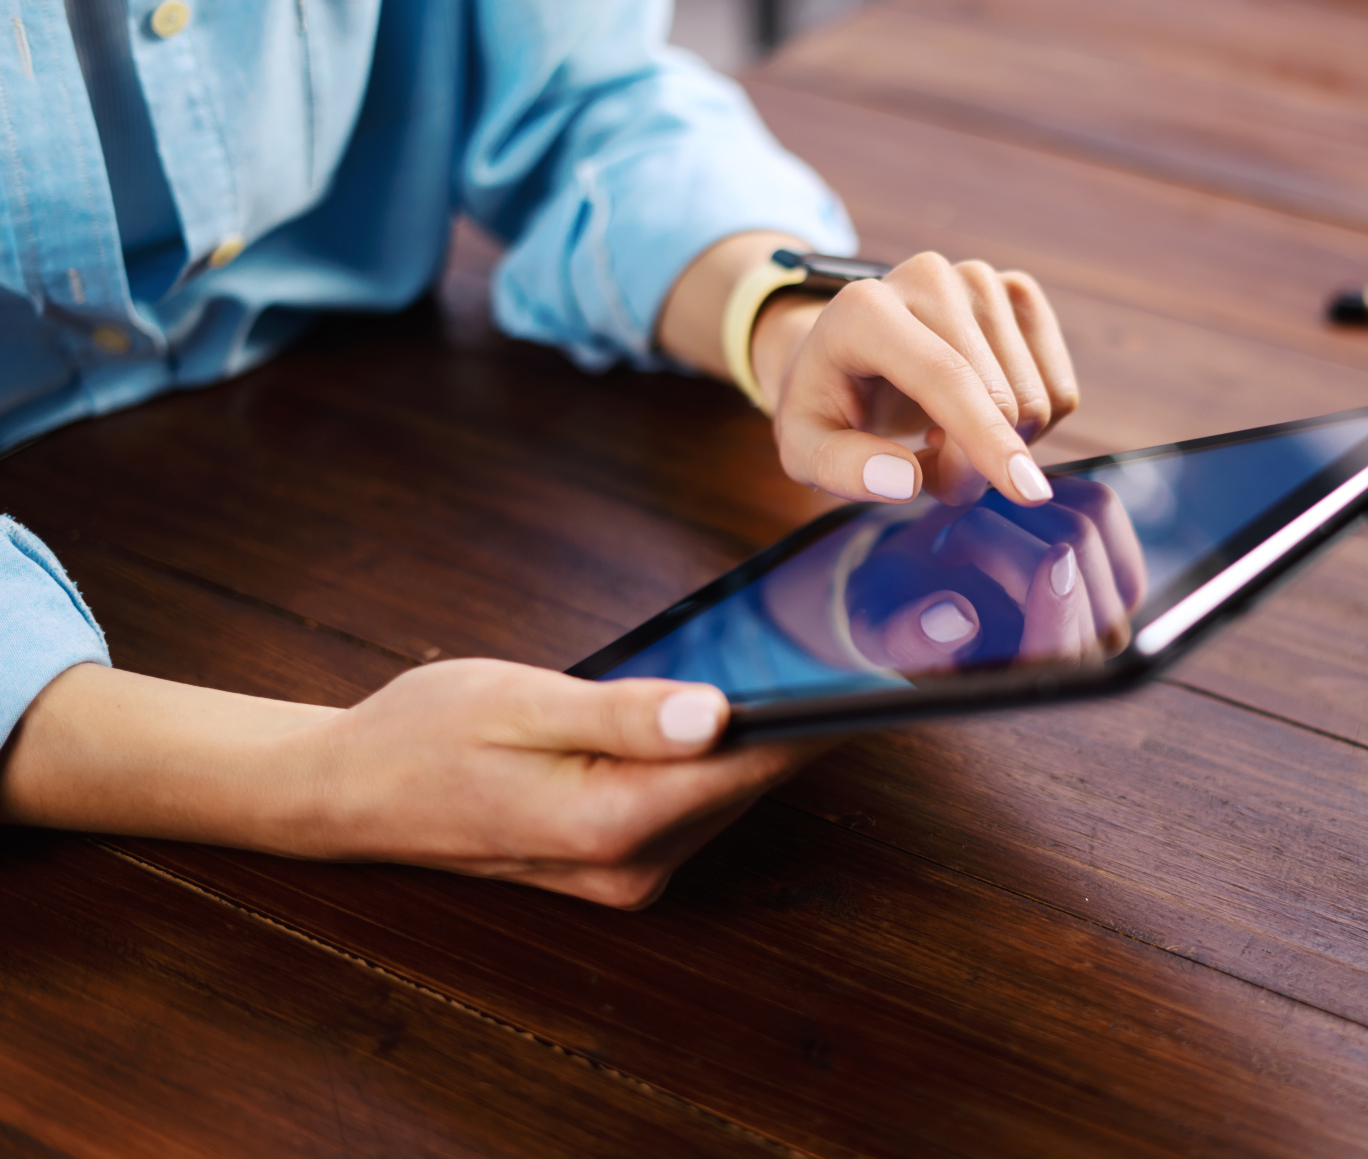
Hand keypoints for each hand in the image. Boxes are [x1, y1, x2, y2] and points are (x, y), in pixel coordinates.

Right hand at [4, 661, 831, 908]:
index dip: (818, 715)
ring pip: (725, 793)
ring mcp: (624, 872)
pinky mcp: (616, 862)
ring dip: (761, 736)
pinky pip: (693, 802)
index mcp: (610, 822)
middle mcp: (629, 865)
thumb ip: (625, 713)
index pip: (750, 764)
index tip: (877, 667)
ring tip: (802, 659)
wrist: (348, 792)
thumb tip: (719, 713)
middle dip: (797, 716)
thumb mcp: (521, 701)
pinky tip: (729, 704)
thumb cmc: (423, 734)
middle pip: (748, 781)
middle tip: (844, 638)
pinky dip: (717, 757)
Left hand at [753, 251, 1079, 507]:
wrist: (848, 352)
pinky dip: (1028, 427)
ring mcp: (979, 279)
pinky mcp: (1018, 293)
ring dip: (998, 446)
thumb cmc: (827, 404)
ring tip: (942, 434)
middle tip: (927, 468)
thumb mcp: (805, 447)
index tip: (1026, 494)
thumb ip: (841, 469)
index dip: (985, 437)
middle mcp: (927, 277)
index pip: (945, 376)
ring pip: (1037, 399)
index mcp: (865, 309)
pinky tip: (978, 412)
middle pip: (999, 397)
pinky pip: (1060, 390)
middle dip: (975, 463)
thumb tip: (905, 482)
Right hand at [841, 477, 1146, 670]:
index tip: (1053, 561)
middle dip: (999, 534)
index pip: (1065, 655)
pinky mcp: (1115, 558)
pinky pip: (1099, 506)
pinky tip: (1014, 509)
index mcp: (1024, 684)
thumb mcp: (880, 629)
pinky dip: (1052, 490)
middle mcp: (1080, 653)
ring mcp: (1107, 605)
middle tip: (947, 543)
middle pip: (1074, 569)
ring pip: (1088, 528)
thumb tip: (958, 620)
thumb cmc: (897, 613)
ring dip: (1020, 509)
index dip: (1064, 609)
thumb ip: (910, 636)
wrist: (919, 582)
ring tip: (977, 527)